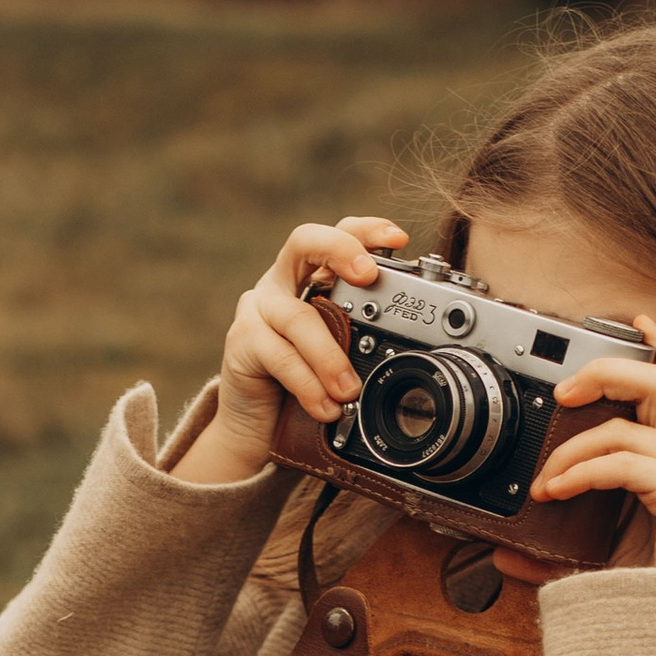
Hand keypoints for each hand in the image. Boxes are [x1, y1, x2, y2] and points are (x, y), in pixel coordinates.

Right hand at [174, 216, 408, 487]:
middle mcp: (281, 283)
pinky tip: (326, 407)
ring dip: (329, 355)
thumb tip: (414, 340)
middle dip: (341, 251)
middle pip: (305, 242)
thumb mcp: (340, 354)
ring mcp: (257, 309)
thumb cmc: (303, 383)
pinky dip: (307, 384)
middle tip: (369, 277)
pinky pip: (280, 357)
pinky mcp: (241, 343)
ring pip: (297, 317)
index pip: (337, 235)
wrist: (255, 424)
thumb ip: (362, 337)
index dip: (367, 231)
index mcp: (309, 277)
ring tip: (349, 389)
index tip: (399, 240)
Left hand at [490, 314, 655, 582]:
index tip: (633, 325)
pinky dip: (584, 470)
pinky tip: (557, 491)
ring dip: (580, 438)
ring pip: (643, 412)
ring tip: (548, 472)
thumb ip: (550, 551)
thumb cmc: (652, 592)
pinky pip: (627, 460)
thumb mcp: (592, 563)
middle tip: (563, 393)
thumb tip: (502, 553)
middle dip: (609, 371)